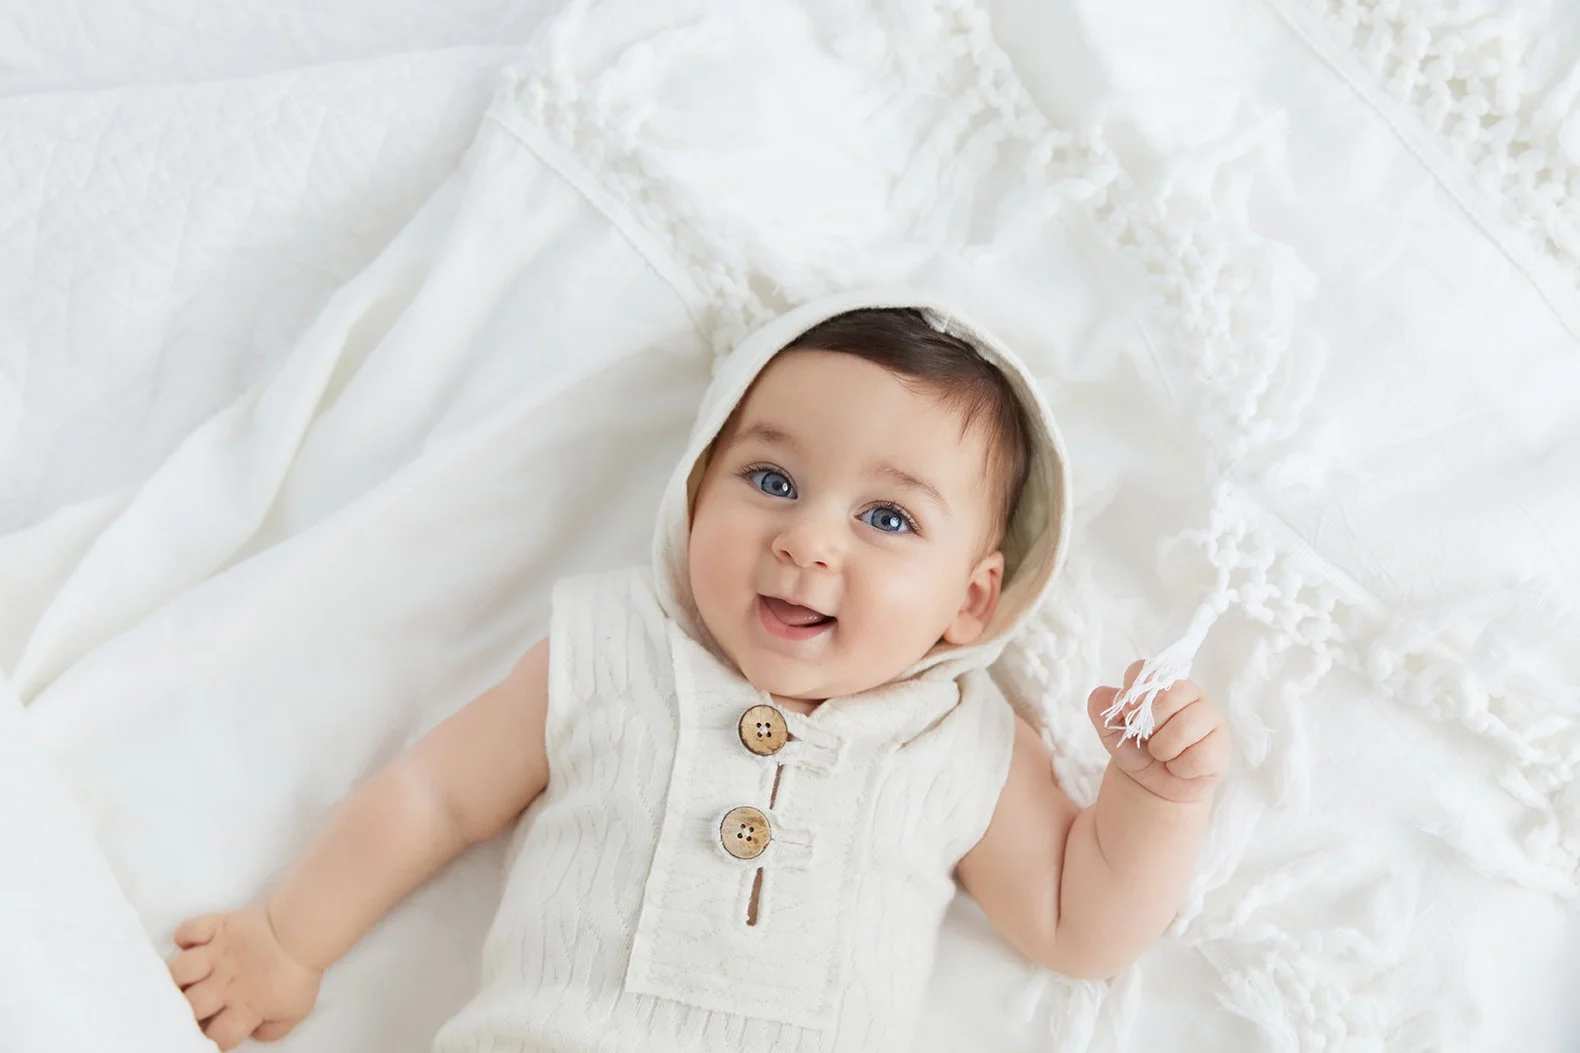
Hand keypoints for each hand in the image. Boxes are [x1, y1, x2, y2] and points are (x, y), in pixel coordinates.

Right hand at [167, 903, 321, 1049]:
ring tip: (182, 979)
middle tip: (188, 1006)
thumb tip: (252, 1034)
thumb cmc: (299, 972)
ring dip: (176, 976)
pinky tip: (187, 943)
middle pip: (190, 1006)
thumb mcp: (295, 1011)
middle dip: (185, 1010)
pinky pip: (189, 929)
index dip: (213, 1038)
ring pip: (180, 970)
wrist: (303, 930)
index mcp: (244, 1007)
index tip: (212, 1031)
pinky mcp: (218, 926)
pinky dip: (183, 935)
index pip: (218, 1035)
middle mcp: (224, 984)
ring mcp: (217, 954)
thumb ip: (273, 1030)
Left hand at [1088, 660, 1229, 803]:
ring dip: (1163, 751)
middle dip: (1148, 727)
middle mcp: (1188, 691)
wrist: (1153, 785)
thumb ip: (1102, 709)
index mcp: (1159, 682)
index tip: (1128, 711)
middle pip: (1166, 697)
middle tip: (1149, 739)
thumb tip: (1103, 694)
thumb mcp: (1111, 731)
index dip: (1133, 694)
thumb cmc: (1136, 749)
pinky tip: (1181, 766)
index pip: (1145, 671)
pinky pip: (1197, 757)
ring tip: (1165, 754)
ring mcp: (1210, 716)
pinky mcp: (1222, 745)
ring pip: (1183, 728)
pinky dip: (1180, 769)